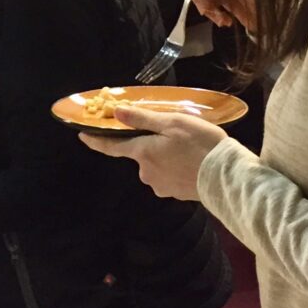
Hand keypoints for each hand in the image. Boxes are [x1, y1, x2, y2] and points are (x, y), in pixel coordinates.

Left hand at [79, 105, 227, 200]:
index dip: (96, 141)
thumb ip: (142, 119)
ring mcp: (161, 186)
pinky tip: (193, 162)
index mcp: (143, 153)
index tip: (82, 135)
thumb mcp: (171, 123)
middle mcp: (146, 173)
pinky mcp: (176, 194)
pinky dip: (177, 167)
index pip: (112, 147)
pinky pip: (170, 176)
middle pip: (140, 154)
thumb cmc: (200, 144)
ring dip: (166, 157)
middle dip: (151, 144)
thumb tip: (115, 113)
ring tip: (188, 148)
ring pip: (157, 165)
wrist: (226, 176)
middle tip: (173, 134)